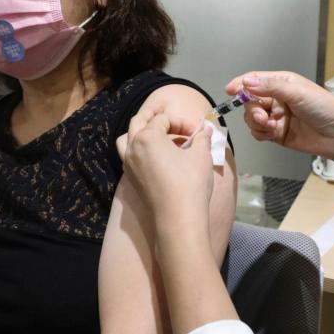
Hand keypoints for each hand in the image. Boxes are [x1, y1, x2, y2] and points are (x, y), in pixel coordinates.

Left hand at [117, 108, 214, 231]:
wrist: (178, 219)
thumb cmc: (190, 182)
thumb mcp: (201, 155)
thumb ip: (202, 138)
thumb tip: (206, 129)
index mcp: (146, 137)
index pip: (164, 119)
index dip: (183, 122)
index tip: (198, 132)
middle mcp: (132, 148)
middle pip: (138, 122)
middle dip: (155, 116)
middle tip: (168, 114)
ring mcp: (129, 165)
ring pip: (127, 139)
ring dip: (141, 132)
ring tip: (157, 134)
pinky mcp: (131, 180)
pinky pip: (130, 156)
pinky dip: (141, 149)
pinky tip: (157, 155)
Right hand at [225, 71, 333, 160]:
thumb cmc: (323, 108)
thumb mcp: (297, 92)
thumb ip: (270, 87)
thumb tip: (246, 82)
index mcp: (282, 83)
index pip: (255, 80)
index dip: (241, 84)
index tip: (230, 91)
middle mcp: (277, 98)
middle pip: (250, 101)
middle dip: (253, 110)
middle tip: (264, 117)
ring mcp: (276, 116)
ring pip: (252, 118)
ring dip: (257, 123)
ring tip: (272, 127)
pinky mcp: (277, 133)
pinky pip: (259, 132)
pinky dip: (261, 133)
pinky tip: (273, 133)